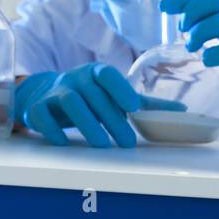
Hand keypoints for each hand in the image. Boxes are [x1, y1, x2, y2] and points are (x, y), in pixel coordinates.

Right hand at [16, 62, 183, 147]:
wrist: (43, 95)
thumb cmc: (87, 97)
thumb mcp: (113, 96)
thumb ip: (144, 105)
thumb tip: (182, 111)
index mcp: (95, 73)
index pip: (108, 75)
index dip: (120, 89)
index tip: (132, 108)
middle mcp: (74, 79)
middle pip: (92, 95)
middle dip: (111, 120)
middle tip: (127, 142)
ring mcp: (53, 92)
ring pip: (70, 103)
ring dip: (87, 125)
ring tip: (102, 145)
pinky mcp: (36, 108)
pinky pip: (42, 116)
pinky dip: (53, 130)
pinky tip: (65, 142)